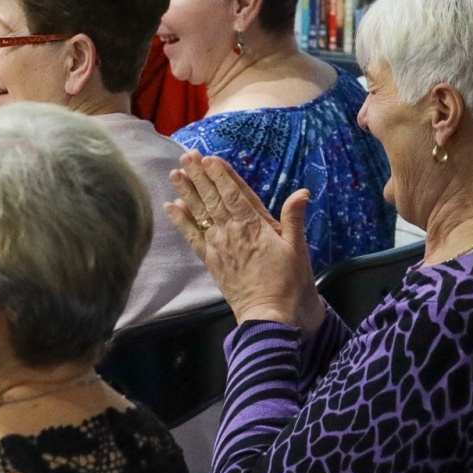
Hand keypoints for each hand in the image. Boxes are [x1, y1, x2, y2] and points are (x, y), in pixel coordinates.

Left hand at [166, 151, 323, 333]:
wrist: (270, 317)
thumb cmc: (290, 283)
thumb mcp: (298, 249)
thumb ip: (294, 218)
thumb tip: (301, 192)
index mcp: (256, 226)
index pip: (235, 194)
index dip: (222, 175)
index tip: (210, 159)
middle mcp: (233, 232)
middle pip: (213, 198)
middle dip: (200, 176)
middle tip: (187, 155)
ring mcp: (219, 247)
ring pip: (200, 213)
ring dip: (187, 192)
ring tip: (175, 173)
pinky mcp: (211, 261)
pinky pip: (193, 237)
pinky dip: (181, 221)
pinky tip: (171, 206)